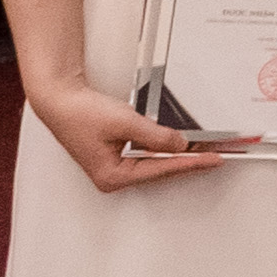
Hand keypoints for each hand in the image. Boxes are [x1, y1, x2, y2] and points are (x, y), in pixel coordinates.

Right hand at [26, 72, 218, 190]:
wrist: (59, 99)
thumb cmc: (79, 113)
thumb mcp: (125, 123)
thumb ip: (156, 136)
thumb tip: (180, 145)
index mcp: (112, 177)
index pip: (162, 170)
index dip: (191, 163)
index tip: (214, 160)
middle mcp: (113, 176)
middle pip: (160, 169)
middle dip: (188, 160)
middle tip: (216, 154)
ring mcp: (115, 166)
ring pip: (155, 162)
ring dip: (177, 153)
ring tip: (203, 147)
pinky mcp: (116, 154)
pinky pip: (147, 153)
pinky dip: (164, 146)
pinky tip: (179, 141)